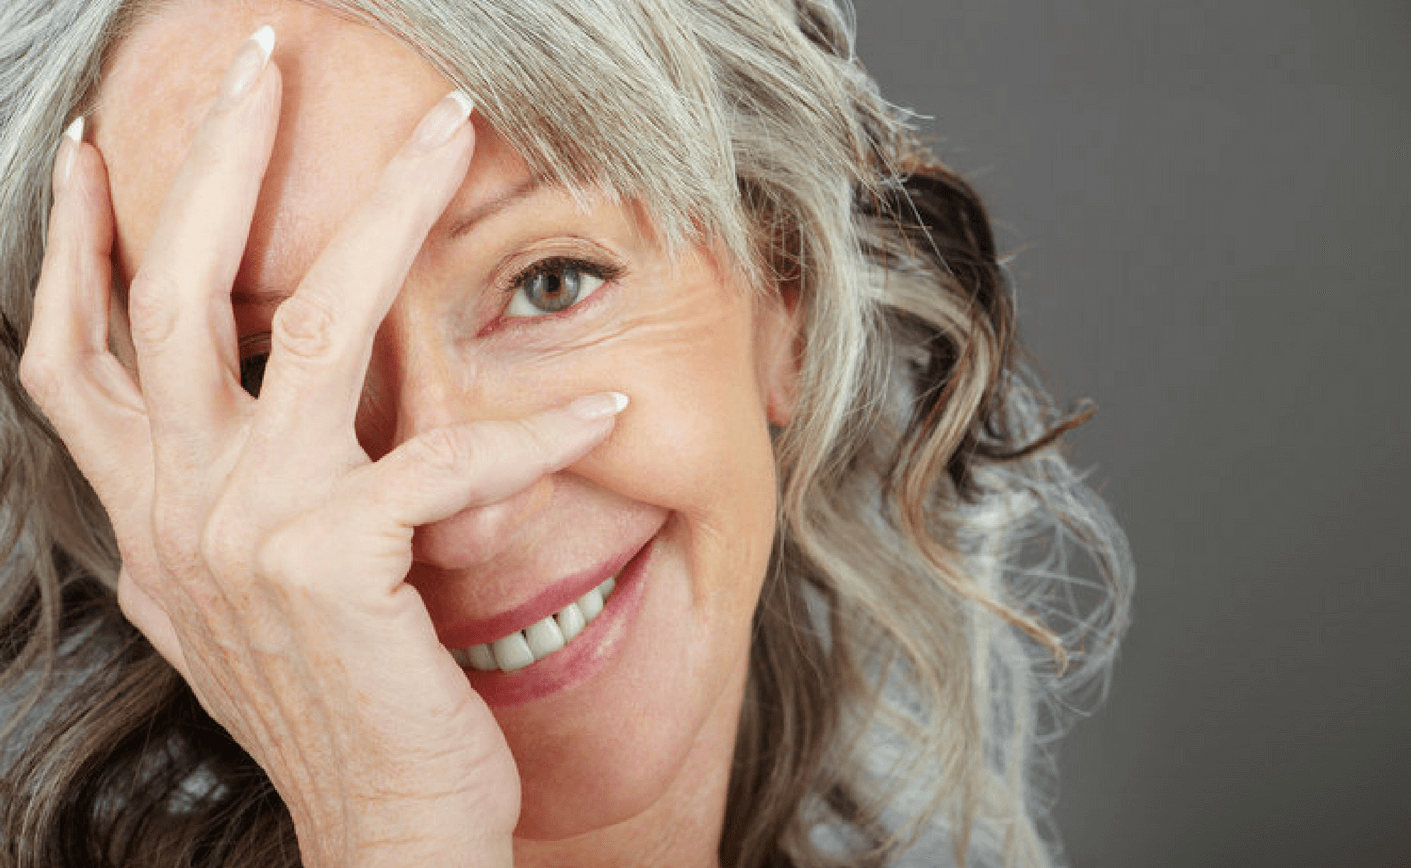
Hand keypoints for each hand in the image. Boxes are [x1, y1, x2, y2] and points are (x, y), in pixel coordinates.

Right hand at [20, 30, 617, 867]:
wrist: (376, 826)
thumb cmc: (328, 703)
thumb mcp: (233, 594)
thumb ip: (211, 504)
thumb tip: (209, 431)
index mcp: (150, 508)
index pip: (76, 351)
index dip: (74, 241)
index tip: (90, 148)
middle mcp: (179, 504)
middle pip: (177, 292)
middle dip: (216, 159)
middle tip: (263, 55)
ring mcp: (250, 526)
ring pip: (307, 320)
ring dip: (383, 208)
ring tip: (449, 128)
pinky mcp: (341, 560)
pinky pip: (450, 458)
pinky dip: (535, 426)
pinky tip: (601, 402)